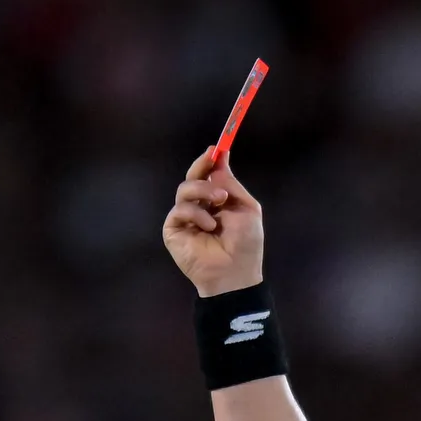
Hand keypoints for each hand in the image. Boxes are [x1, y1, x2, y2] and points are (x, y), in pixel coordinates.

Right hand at [162, 147, 264, 295]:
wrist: (235, 273)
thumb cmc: (246, 244)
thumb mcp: (246, 208)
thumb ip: (231, 183)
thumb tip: (220, 159)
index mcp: (217, 200)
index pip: (209, 174)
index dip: (210, 160)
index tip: (216, 148)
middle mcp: (200, 206)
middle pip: (193, 176)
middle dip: (202, 167)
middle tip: (211, 160)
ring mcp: (186, 218)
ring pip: (184, 189)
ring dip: (202, 190)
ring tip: (219, 202)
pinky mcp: (174, 230)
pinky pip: (179, 210)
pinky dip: (195, 213)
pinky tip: (209, 225)